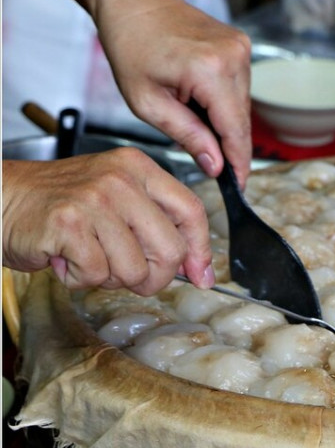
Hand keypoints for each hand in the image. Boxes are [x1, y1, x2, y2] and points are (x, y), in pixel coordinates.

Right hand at [2, 148, 213, 295]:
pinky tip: (65, 258)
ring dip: (110, 278)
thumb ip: (155, 224)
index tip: (201, 275)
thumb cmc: (59, 204)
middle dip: (152, 277)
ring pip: (134, 270)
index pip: (191, 211)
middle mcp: (121, 179)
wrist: (0, 199)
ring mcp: (95, 200)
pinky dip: (80, 279)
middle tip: (127, 274)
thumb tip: (195, 266)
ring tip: (87, 256)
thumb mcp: (116, 198)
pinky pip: (97, 275)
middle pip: (170, 250)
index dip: (200, 250)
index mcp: (139, 168)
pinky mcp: (69, 224)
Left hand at [95, 0, 251, 186]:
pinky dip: (222, 102)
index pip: (235, 131)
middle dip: (227, 145)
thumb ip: (186, 135)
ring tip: (191, 117)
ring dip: (223, 121)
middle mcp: (234, 57)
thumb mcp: (147, 101)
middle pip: (241, 120)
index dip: (238, 164)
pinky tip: (198, 99)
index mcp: (209, 70)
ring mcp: (241, 48)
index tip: (238, 188)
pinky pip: (238, 88)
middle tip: (210, 164)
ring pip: (241, 105)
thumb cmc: (130, 43)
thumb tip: (215, 165)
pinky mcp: (240, 45)